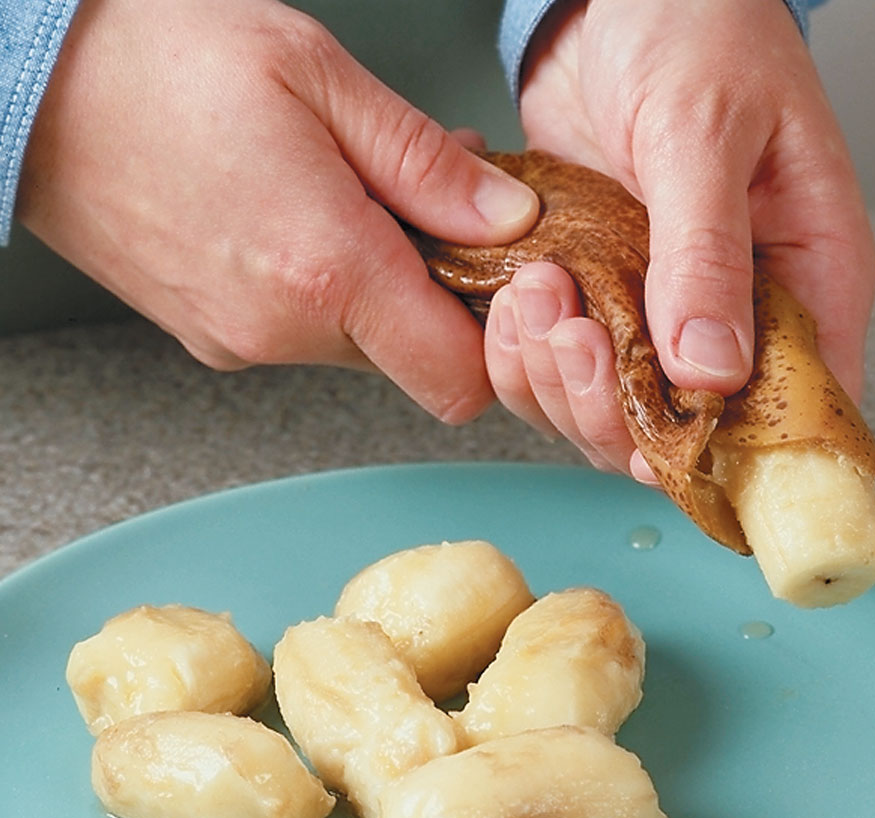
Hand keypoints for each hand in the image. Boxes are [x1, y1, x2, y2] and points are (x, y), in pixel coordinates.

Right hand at [16, 0, 538, 422]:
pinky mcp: (211, 338)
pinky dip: (323, 289)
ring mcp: (240, 342)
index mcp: (325, 270)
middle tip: (427, 206)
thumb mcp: (319, 77)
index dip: (494, 341)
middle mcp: (281, 330)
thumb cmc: (159, 60)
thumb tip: (506, 218)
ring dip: (377, 285)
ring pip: (356, 347)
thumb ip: (426, 164)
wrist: (30, 85)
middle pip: (410, 360)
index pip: (456, 379)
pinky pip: (299, 335)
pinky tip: (302, 217)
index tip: (499, 280)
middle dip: (436, 293)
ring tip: (352, 195)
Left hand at [486, 0, 874, 476]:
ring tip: (535, 297)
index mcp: (804, 279)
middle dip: (615, 407)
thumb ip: (707, 253)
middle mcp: (736, 314)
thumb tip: (712, 371)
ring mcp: (662, 317)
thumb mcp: (705, 132)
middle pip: (687, 433)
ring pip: (612, 416)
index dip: (737, 453)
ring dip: (558, 380)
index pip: (798, 407)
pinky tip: (512, 301)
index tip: (666, 449)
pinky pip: (559, 373)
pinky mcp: (599, 305)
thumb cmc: (698, 27)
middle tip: (572, 331)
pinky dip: (526, 355)